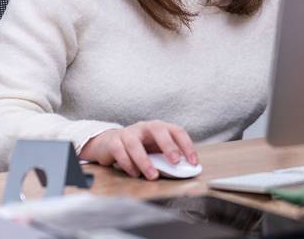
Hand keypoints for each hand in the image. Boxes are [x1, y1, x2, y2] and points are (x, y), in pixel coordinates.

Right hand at [79, 120, 197, 179]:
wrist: (109, 143)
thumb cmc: (139, 147)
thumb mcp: (155, 150)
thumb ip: (167, 157)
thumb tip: (184, 170)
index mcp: (159, 128)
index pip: (177, 131)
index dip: (187, 145)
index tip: (193, 162)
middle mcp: (145, 127)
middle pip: (158, 129)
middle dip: (168, 145)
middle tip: (175, 162)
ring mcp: (128, 133)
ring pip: (135, 144)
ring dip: (145, 161)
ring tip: (153, 176)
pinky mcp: (113, 142)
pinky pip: (120, 152)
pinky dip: (128, 164)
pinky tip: (135, 173)